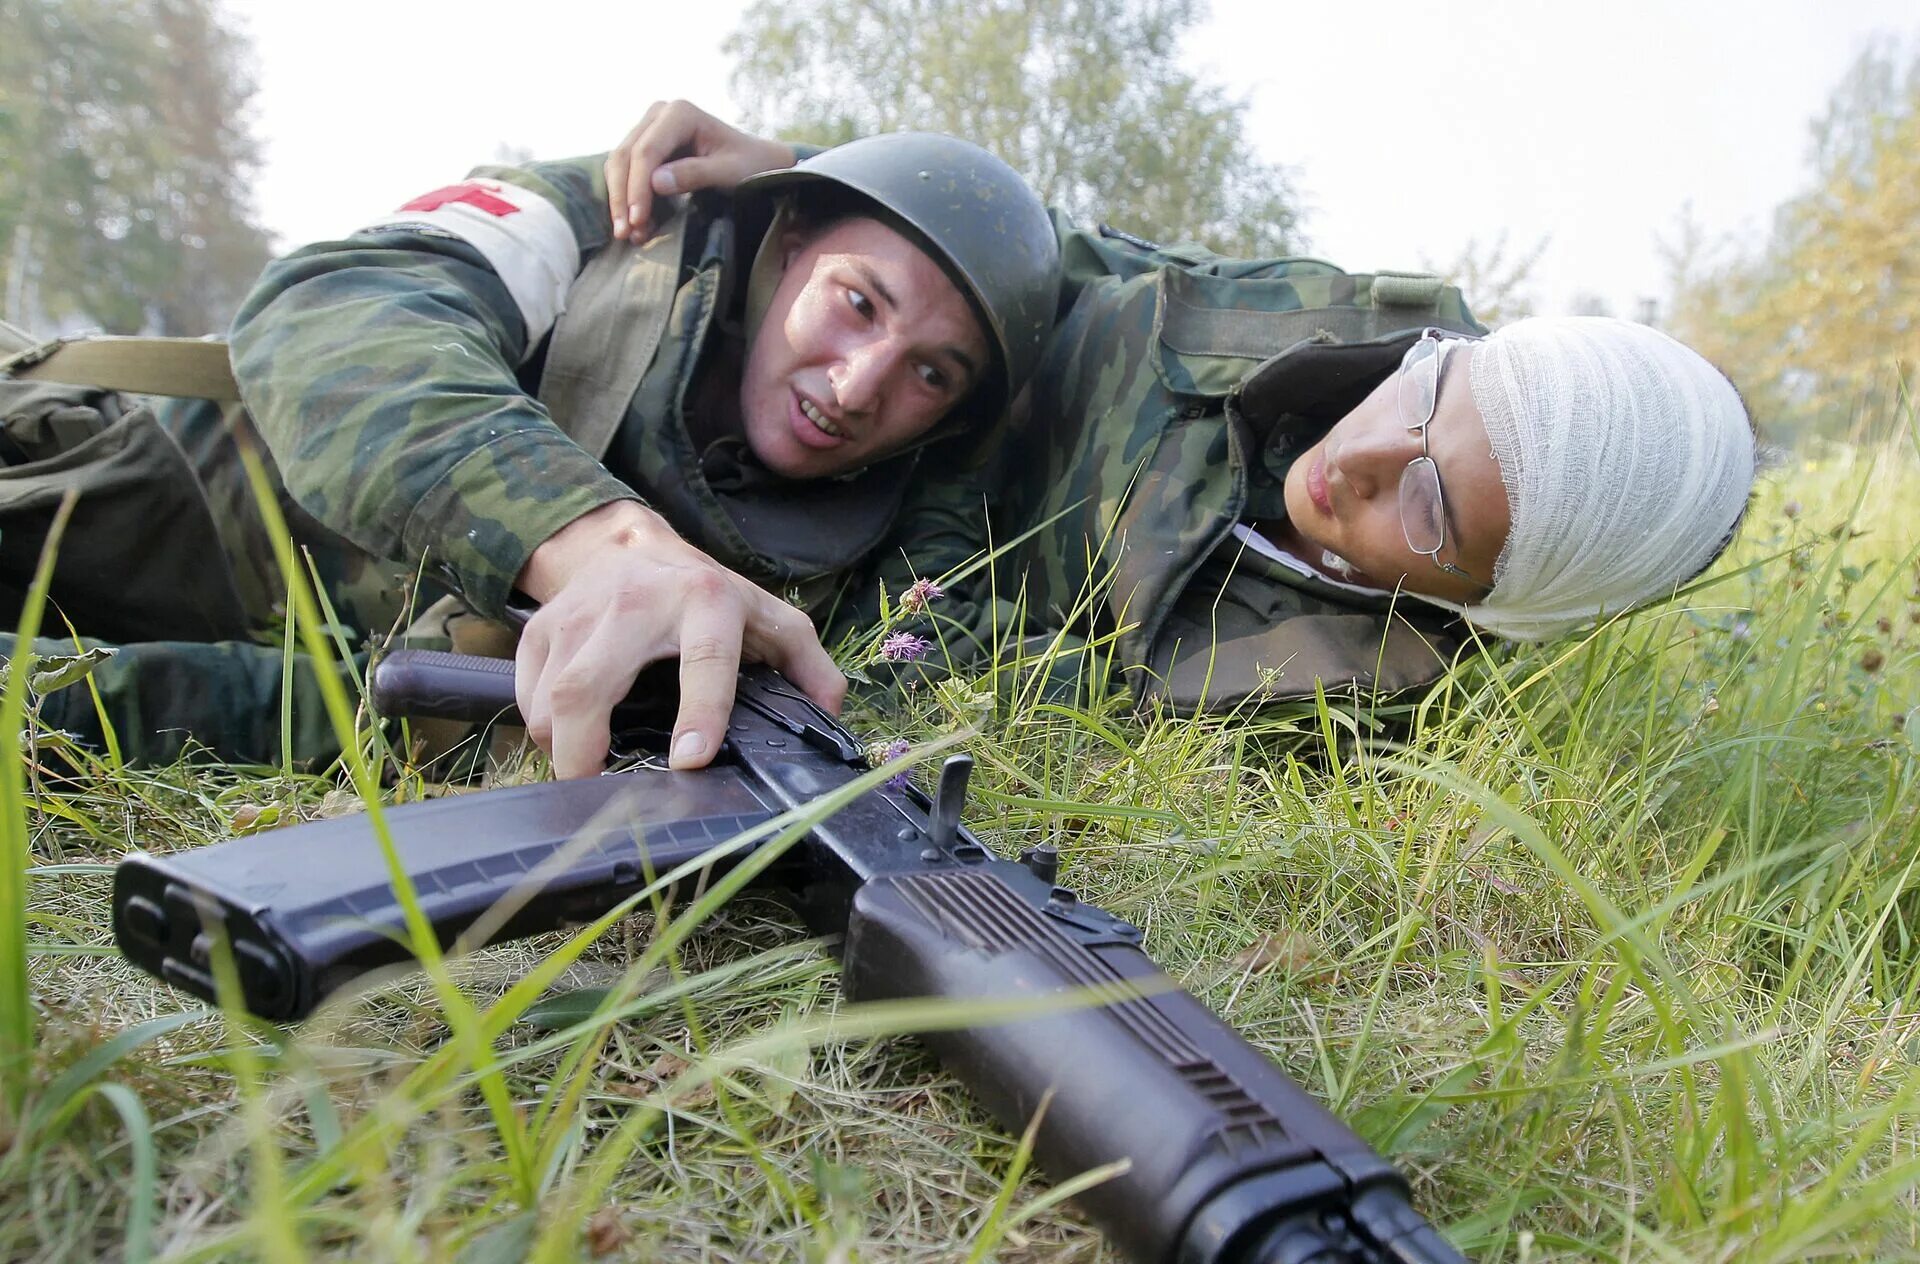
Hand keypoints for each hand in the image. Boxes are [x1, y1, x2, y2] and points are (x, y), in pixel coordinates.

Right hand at [514, 500, 845, 777]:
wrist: (630, 544)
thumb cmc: (706, 596)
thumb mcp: (768, 620)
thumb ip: (809, 667)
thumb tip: (830, 717)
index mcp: (706, 602)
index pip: (703, 660)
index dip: (699, 713)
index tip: (690, 763)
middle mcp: (637, 602)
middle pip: (588, 687)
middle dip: (584, 753)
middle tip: (602, 797)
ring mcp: (580, 613)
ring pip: (550, 698)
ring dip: (563, 749)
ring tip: (590, 767)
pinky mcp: (541, 626)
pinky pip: (526, 695)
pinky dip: (541, 729)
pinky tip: (568, 735)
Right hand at [606, 100, 797, 241]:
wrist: (758, 162)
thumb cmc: (750, 165)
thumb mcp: (729, 171)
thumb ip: (695, 174)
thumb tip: (655, 183)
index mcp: (679, 113)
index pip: (647, 151)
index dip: (637, 187)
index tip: (637, 220)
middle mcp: (659, 115)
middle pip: (625, 156)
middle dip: (622, 197)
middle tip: (624, 233)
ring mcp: (650, 129)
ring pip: (619, 165)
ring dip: (621, 201)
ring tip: (628, 234)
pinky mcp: (648, 148)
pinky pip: (628, 174)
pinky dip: (628, 200)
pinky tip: (636, 226)